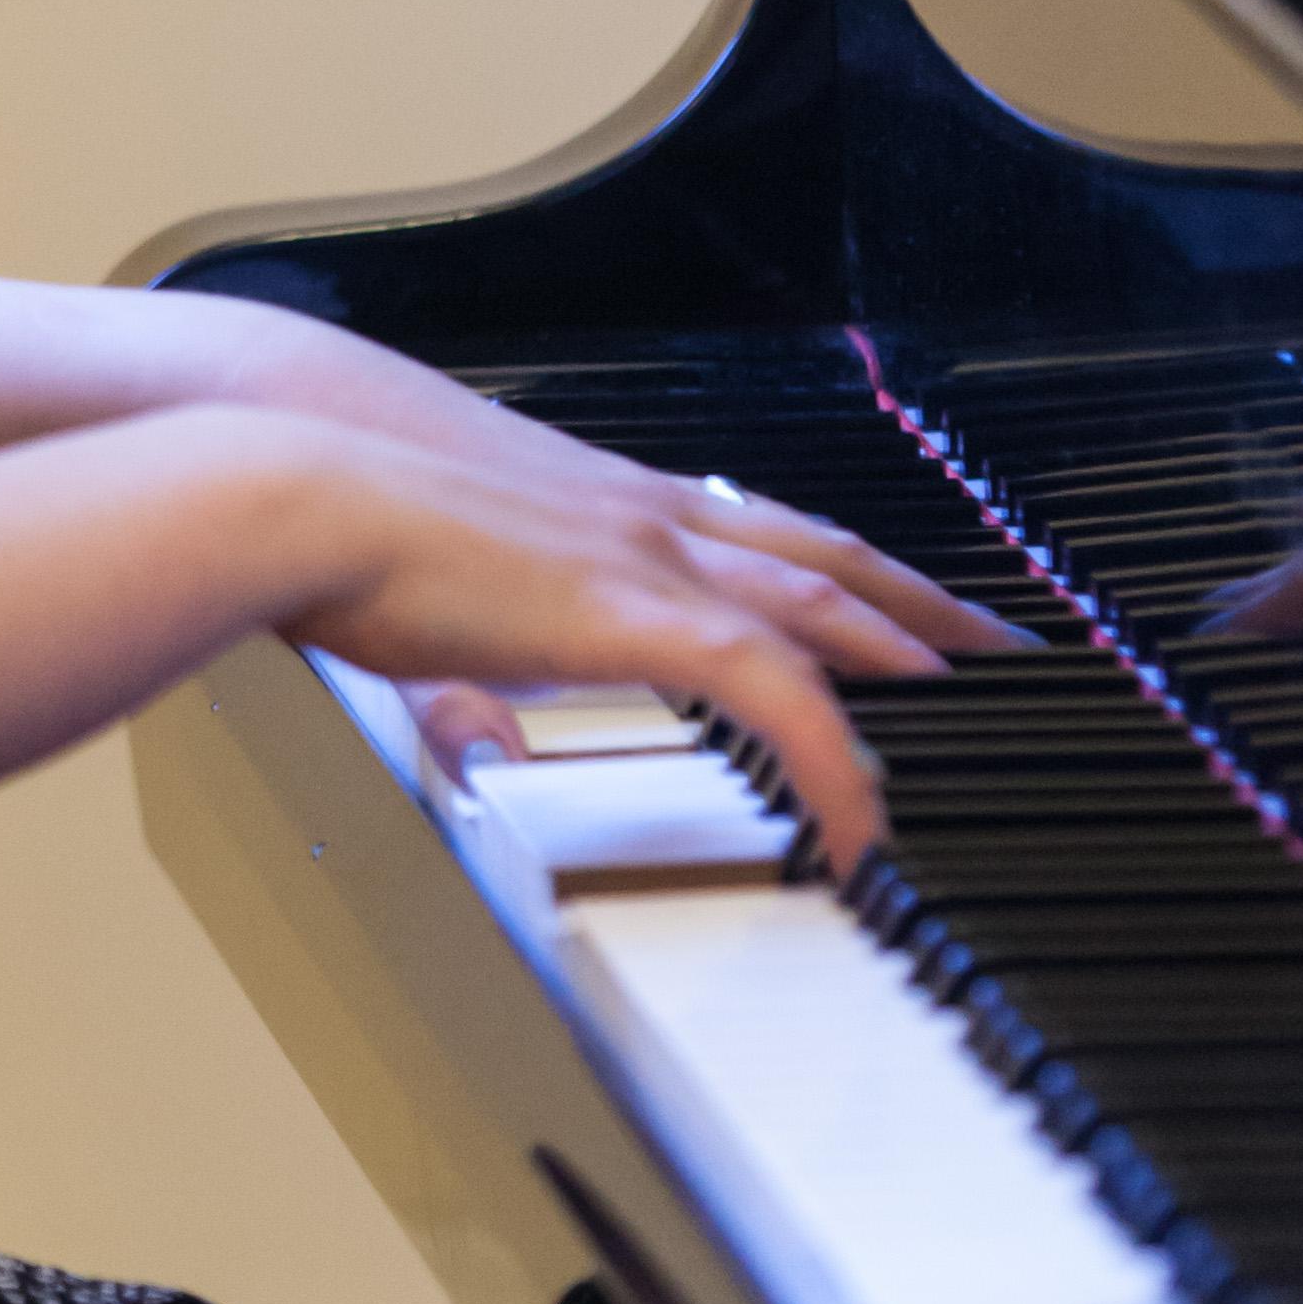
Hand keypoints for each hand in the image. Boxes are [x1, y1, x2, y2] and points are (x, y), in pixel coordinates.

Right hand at [274, 423, 959, 879]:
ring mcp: (650, 557)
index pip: (760, 533)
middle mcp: (649, 518)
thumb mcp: (431, 614)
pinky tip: (862, 816)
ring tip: (990, 718)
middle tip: (1005, 648)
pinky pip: (778, 691)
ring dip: (919, 659)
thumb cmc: (338, 535)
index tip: (898, 604)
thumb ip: (473, 681)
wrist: (296, 487)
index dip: (840, 570)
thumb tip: (478, 738)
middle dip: (926, 604)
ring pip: (831, 610)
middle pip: (829, 558)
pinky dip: (833, 756)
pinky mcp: (637, 612)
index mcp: (606, 507)